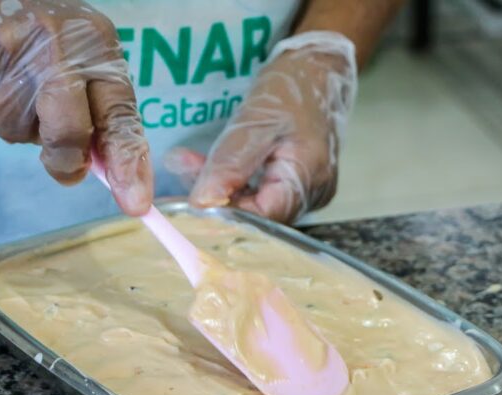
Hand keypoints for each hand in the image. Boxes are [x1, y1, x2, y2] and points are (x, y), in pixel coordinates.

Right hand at [0, 0, 151, 214]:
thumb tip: (113, 175)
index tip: (135, 204)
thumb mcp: (85, 56)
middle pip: (66, 136)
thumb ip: (100, 111)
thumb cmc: (46, 31)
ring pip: (17, 134)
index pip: (119, 115)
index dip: (128, 163)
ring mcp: (6, 57)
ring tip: (16, 83)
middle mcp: (55, 50)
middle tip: (64, 161)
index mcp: (95, 47)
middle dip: (64, 160)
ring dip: (21, 126)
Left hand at [165, 32, 356, 222]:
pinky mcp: (296, 183)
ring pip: (255, 204)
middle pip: (258, 214)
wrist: (316, 68)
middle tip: (186, 168)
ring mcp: (307, 191)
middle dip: (218, 197)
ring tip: (191, 161)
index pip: (261, 218)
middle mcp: (312, 193)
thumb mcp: (255, 120)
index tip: (192, 198)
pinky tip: (211, 165)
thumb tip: (202, 202)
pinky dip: (234, 181)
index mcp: (308, 179)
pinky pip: (260, 193)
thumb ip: (229, 164)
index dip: (224, 214)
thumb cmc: (292, 88)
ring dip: (221, 187)